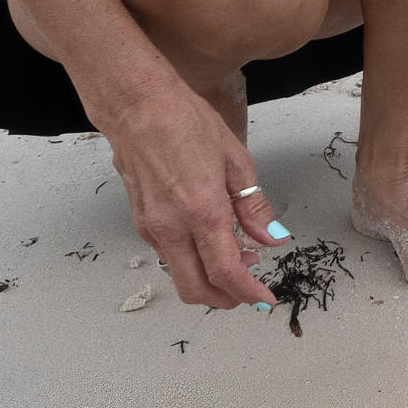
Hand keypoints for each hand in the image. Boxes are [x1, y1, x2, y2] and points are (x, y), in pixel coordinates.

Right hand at [104, 84, 282, 308]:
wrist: (137, 107)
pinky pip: (168, 255)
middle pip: (195, 289)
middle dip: (225, 299)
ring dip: (208, 279)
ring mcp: (151, 227)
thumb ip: (253, 207)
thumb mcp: (236, 160)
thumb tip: (271, 238)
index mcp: (201, 212)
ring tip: (237, 257)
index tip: (265, 299)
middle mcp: (171, 228)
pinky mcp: (139, 221)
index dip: (247, 293)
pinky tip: (210, 239)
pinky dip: (191, 260)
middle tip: (250, 288)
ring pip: (179, 275)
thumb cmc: (187, 123)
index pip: (225, 272)